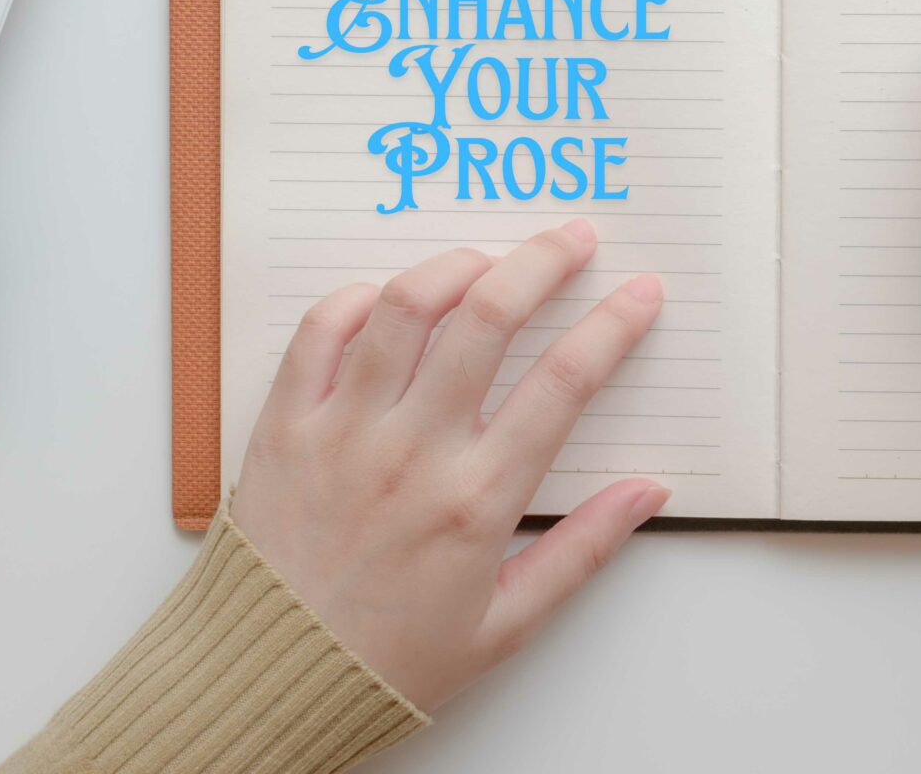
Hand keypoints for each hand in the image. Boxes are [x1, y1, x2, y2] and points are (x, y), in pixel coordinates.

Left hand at [229, 221, 668, 708]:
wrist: (271, 680)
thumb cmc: (388, 660)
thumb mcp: (506, 622)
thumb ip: (583, 550)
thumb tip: (649, 491)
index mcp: (476, 500)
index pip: (563, 383)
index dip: (612, 327)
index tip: (639, 294)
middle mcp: (411, 451)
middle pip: (488, 318)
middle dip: (543, 262)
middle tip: (573, 240)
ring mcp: (343, 431)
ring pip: (405, 307)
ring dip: (456, 265)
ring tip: (487, 258)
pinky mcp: (285, 426)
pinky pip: (320, 332)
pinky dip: (358, 300)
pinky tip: (389, 300)